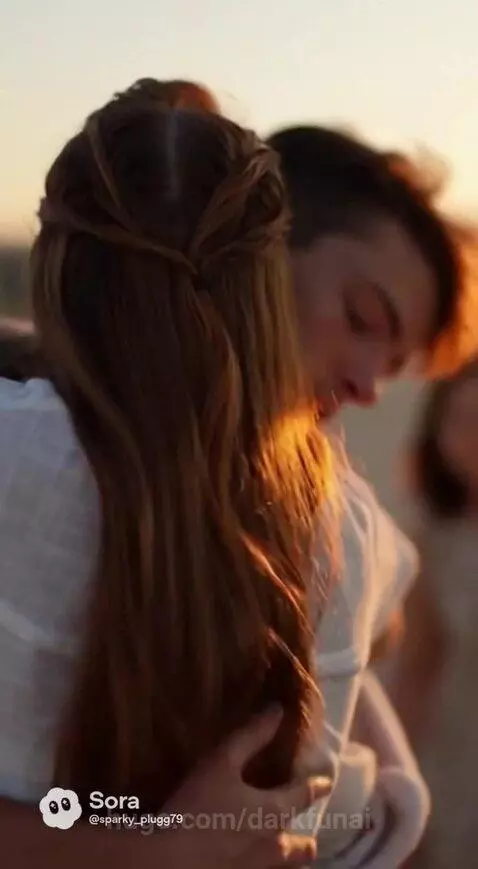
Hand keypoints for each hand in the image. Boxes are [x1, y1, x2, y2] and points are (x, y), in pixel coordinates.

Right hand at [162, 706, 331, 867]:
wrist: (169, 863)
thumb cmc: (197, 807)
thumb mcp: (221, 762)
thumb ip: (251, 736)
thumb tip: (278, 711)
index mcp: (275, 812)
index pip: (305, 795)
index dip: (318, 785)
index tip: (327, 782)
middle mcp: (276, 847)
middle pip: (304, 848)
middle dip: (306, 840)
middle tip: (302, 833)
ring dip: (287, 859)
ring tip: (275, 850)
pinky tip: (249, 862)